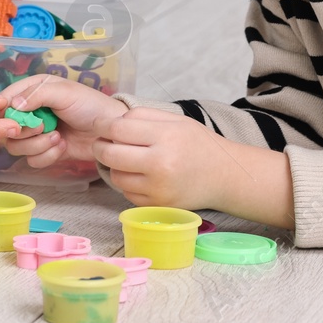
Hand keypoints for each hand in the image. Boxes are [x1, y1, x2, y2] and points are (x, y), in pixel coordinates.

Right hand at [0, 75, 127, 166]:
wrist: (110, 132)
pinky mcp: (45, 151)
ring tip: (58, 138)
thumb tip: (13, 105)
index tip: (18, 121)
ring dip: (37, 145)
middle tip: (44, 127)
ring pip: (17, 148)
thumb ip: (36, 95)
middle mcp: (30, 112)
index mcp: (32, 91)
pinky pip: (32, 161)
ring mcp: (37, 134)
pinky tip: (63, 147)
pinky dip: (47, 156)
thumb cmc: (90, 105)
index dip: (6, 114)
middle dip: (25, 132)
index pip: (4, 102)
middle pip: (8, 129)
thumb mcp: (64, 92)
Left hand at [93, 106, 229, 210]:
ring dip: (113, 166)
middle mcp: (161, 165)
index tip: (98, 124)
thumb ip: (142, 116)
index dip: (101, 125)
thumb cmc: (198, 144)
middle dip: (100, 146)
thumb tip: (111, 121)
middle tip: (101, 142)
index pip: (118, 129)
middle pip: (111, 155)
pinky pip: (128, 193)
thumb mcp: (175, 120)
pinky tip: (138, 174)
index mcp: (165, 137)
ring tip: (124, 158)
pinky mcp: (158, 206)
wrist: (224, 177)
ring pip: (116, 176)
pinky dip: (127, 183)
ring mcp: (159, 189)